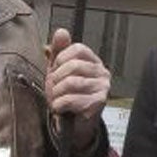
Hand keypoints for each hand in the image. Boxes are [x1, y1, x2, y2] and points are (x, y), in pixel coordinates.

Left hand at [46, 29, 109, 151]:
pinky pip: (71, 99)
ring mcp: (102, 87)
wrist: (73, 123)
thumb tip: (61, 32)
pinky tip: (61, 107)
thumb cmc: (68, 95)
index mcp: (93, 61)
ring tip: (57, 98)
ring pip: (71, 83)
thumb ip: (59, 50)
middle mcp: (102, 72)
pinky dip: (60, 104)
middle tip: (54, 88)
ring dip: (56, 93)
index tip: (55, 69)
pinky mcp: (98, 103)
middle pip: (73, 65)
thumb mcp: (59, 71)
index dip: (61, 58)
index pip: (77, 49)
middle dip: (56, 79)